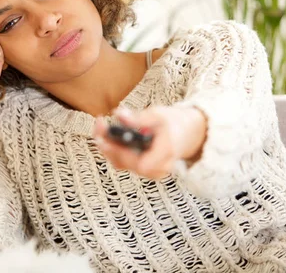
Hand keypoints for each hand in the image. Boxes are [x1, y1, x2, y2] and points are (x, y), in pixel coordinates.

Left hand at [92, 105, 206, 179]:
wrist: (186, 134)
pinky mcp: (142, 168)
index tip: (107, 137)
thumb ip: (139, 118)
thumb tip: (119, 115)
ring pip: (121, 163)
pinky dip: (112, 149)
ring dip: (107, 146)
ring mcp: (149, 171)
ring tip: (100, 128)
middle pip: (126, 163)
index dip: (121, 152)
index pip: (141, 163)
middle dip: (109, 144)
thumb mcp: (159, 115)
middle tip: (99, 126)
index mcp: (166, 154)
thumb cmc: (173, 123)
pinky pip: (123, 162)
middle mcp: (158, 168)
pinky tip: (105, 135)